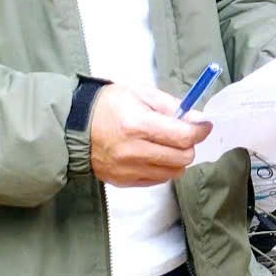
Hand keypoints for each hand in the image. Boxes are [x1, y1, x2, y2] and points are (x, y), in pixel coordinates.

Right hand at [89, 84, 212, 186]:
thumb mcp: (140, 93)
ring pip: (173, 172)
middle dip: (189, 144)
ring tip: (166, 144)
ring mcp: (127, 169)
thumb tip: (198, 120)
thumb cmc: (107, 104)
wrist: (72, 127)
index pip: (183, 137)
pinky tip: (153, 155)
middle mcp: (133, 151)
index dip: (200, 130)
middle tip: (183, 133)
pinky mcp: (123, 181)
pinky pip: (158, 180)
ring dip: (177, 158)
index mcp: (137, 125)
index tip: (204, 125)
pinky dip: (163, 168)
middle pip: (183, 157)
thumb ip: (172, 106)